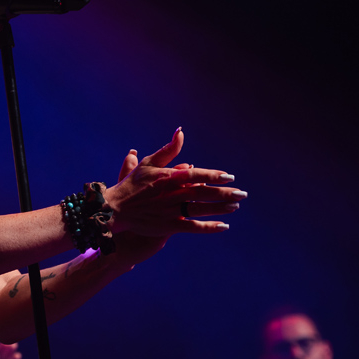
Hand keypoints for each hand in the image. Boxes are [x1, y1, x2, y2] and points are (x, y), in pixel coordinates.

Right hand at [106, 128, 243, 237]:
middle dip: (224, 194)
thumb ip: (168, 150)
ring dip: (219, 208)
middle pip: (202, 194)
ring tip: (235, 206)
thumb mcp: (148, 163)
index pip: (195, 175)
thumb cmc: (132, 184)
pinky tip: (224, 226)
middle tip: (242, 194)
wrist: (116, 209)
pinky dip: (209, 227)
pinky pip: (193, 227)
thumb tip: (181, 132)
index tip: (229, 177)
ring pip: (200, 210)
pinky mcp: (168, 226)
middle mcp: (171, 194)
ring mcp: (171, 211)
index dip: (213, 176)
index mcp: (168, 178)